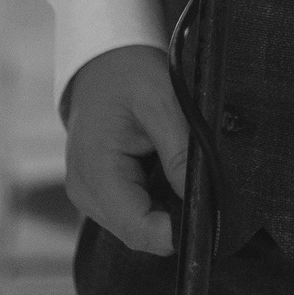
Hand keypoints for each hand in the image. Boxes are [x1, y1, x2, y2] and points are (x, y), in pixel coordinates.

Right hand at [64, 44, 188, 256]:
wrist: (103, 61)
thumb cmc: (129, 74)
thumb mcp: (163, 102)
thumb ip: (180, 154)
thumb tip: (201, 201)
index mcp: (96, 173)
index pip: (140, 230)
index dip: (178, 230)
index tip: (209, 209)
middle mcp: (84, 192)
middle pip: (139, 234)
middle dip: (174, 218)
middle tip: (200, 183)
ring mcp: (87, 194)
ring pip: (137, 226)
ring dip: (164, 208)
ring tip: (177, 169)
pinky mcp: (95, 191)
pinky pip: (130, 211)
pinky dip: (152, 199)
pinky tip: (162, 171)